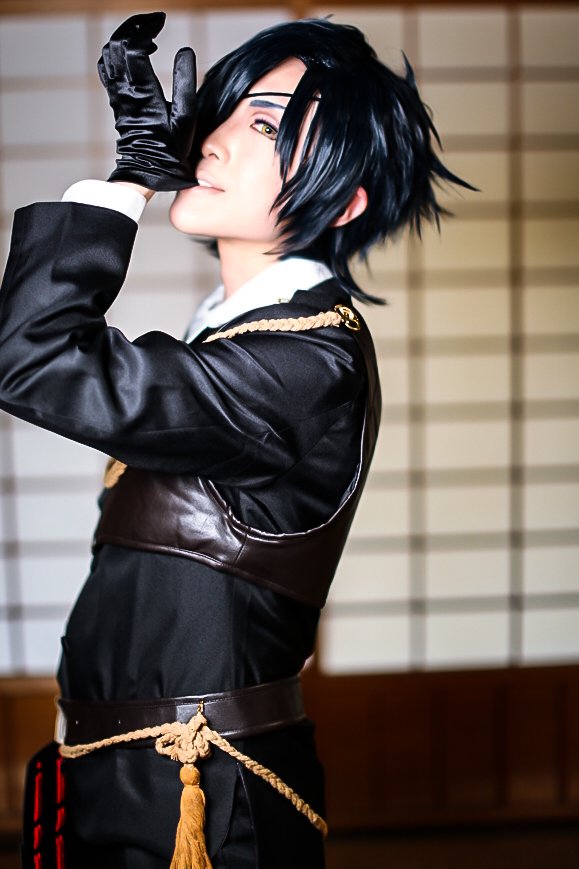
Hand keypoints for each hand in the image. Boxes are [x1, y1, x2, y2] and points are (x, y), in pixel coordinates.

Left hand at [98, 12, 196, 191]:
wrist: (148, 170)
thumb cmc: (169, 149)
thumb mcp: (185, 118)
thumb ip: (185, 82)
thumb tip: (186, 51)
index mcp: (142, 92)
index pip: (134, 47)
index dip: (145, 28)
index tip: (161, 21)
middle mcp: (124, 90)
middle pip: (117, 44)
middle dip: (134, 27)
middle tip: (154, 22)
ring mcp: (117, 94)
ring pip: (109, 53)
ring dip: (125, 37)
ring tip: (146, 36)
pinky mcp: (115, 99)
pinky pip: (108, 67)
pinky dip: (118, 52)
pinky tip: (134, 54)